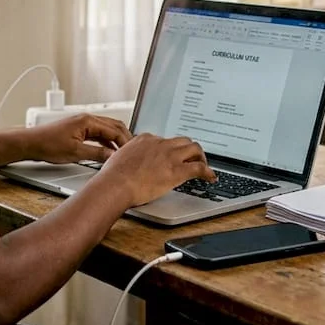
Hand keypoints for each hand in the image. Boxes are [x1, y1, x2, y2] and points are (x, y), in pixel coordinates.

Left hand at [26, 114, 131, 164]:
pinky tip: (109, 150)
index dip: (125, 142)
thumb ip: (97, 154)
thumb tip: (113, 156)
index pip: (114, 130)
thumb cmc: (48, 144)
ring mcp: (83, 123)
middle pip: (114, 126)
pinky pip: (98, 133)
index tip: (132, 153)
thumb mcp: (75, 153)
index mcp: (88, 121)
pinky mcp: (79, 129)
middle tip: (133, 151)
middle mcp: (87, 119)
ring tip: (124, 152)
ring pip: (106, 129)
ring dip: (116, 139)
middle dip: (124, 138)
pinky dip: (106, 141)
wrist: (31, 143)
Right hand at [93, 134, 216, 206]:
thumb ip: (129, 158)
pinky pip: (199, 167)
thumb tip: (129, 165)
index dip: (171, 149)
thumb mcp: (119, 159)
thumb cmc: (113, 177)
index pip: (165, 140)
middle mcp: (160, 143)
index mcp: (145, 139)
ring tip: (203, 167)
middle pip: (182, 140)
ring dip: (201, 157)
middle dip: (189, 150)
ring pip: (194, 148)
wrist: (116, 185)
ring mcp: (169, 155)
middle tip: (192, 160)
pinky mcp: (177, 170)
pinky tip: (210, 178)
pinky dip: (208, 172)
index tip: (173, 156)